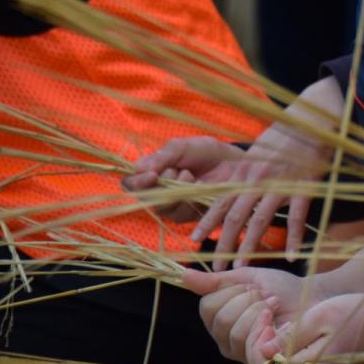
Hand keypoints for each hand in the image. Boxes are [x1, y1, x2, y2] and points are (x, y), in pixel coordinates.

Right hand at [124, 137, 247, 222]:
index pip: (130, 183)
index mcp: (150, 173)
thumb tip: (139, 168)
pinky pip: (178, 212)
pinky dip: (188, 197)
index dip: (136, 182)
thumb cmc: (206, 152)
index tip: (151, 174)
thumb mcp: (181, 147)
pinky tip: (198, 185)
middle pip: (142, 197)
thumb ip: (161, 157)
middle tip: (176, 169)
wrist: (234, 163)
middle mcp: (156, 191)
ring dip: (175, 188)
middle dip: (159, 183)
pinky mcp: (186, 215)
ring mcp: (171, 205)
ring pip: (160, 206)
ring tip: (189, 174)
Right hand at [183, 267, 324, 363]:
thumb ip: (217, 280)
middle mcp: (225, 339)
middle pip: (220, 319)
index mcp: (220, 318)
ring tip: (275, 307)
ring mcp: (240, 354)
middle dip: (248, 301)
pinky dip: (263, 330)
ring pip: (234, 332)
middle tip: (268, 297)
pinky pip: (248, 347)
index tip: (255, 287)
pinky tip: (277, 324)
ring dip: (259, 312)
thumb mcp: (248, 278)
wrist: (313, 300)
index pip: (208, 306)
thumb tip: (183, 275)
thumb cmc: (283, 290)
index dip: (232, 292)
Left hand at [191, 76, 345, 268]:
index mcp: (244, 171)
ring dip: (249, 246)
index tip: (194, 240)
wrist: (312, 121)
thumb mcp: (259, 151)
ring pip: (259, 220)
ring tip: (242, 266)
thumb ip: (246, 171)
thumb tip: (233, 188)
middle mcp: (257, 179)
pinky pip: (296, 218)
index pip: (220, 200)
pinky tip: (293, 257)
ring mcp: (280, 183)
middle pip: (235, 216)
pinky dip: (294, 239)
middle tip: (217, 267)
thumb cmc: (286, 136)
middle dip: (224, 243)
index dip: (207, 221)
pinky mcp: (303, 187)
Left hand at [264, 293, 363, 363]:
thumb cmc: (356, 314)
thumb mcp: (320, 316)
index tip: (267, 321)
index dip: (260, 347)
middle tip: (274, 320)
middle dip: (267, 349)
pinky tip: (304, 333)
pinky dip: (295, 354)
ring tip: (291, 325)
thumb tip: (265, 351)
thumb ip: (291, 337)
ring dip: (281, 352)